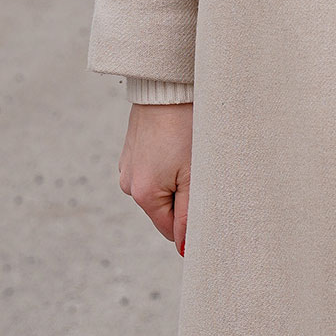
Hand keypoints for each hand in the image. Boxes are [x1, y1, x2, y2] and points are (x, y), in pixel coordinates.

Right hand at [119, 101, 192, 254]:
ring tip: (189, 151)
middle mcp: (129, 184)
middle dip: (185, 197)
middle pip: (165, 209)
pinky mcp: (132, 149)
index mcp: (143, 195)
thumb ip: (190, 217)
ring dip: (177, 178)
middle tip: (200, 169)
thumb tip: (185, 251)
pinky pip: (154, 168)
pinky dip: (168, 163)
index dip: (193, 220)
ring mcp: (128, 165)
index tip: (207, 197)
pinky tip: (178, 142)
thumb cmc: (186, 127)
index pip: (172, 230)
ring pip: (161, 188)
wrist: (167, 84)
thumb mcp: (194, 176)